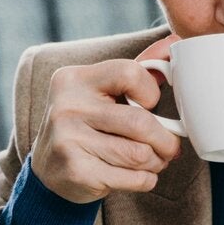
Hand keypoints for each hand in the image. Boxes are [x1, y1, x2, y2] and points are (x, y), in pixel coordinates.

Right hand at [30, 38, 183, 203]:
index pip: (130, 73)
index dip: (151, 93)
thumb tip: (174, 45)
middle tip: (170, 147)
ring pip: (140, 154)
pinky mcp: (76, 171)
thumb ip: (136, 72)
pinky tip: (137, 175)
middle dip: (166, 140)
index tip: (151, 106)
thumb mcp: (102, 93)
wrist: (50, 169)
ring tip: (153, 161)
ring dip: (157, 162)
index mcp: (75, 79)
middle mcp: (67, 106)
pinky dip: (146, 180)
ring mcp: (68, 140)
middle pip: (140, 122)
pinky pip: (134, 178)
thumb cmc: (88, 125)